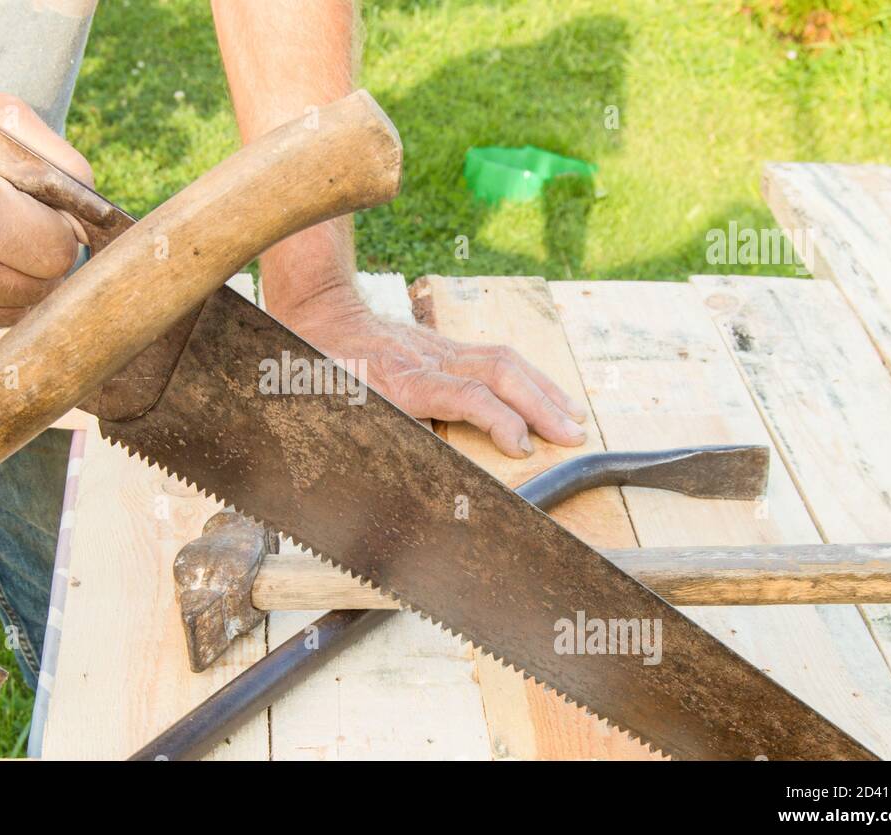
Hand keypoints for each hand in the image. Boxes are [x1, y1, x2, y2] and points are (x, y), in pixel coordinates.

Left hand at [290, 308, 588, 457]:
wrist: (317, 311)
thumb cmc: (318, 365)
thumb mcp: (328, 402)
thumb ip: (362, 429)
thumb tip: (389, 468)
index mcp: (401, 379)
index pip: (466, 395)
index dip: (498, 420)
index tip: (522, 446)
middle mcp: (429, 360)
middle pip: (499, 372)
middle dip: (541, 406)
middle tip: (572, 438)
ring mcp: (439, 348)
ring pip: (504, 359)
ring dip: (543, 390)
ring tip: (574, 418)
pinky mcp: (443, 344)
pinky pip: (494, 355)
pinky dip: (527, 377)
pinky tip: (544, 394)